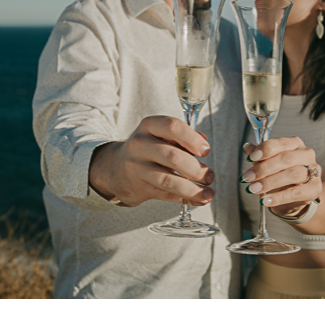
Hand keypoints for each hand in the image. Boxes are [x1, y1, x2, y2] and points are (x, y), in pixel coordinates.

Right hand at [88, 116, 214, 207]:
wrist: (116, 168)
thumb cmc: (147, 148)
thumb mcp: (160, 134)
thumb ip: (184, 136)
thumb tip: (204, 144)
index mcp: (149, 125)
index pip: (172, 127)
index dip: (192, 139)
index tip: (206, 150)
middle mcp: (140, 144)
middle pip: (172, 156)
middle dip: (196, 168)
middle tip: (209, 175)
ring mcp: (136, 167)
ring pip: (168, 180)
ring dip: (192, 189)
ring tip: (208, 192)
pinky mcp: (139, 188)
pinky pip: (166, 194)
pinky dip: (185, 198)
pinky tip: (198, 198)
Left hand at [240, 137, 321, 215]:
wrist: (298, 196)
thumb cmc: (282, 174)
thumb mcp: (270, 163)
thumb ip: (260, 156)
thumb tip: (248, 149)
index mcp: (295, 143)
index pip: (280, 143)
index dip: (264, 150)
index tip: (250, 158)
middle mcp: (306, 154)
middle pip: (285, 159)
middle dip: (264, 168)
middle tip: (248, 178)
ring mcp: (313, 171)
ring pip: (292, 174)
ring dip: (269, 182)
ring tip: (254, 189)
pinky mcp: (315, 188)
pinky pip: (295, 193)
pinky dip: (278, 197)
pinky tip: (265, 200)